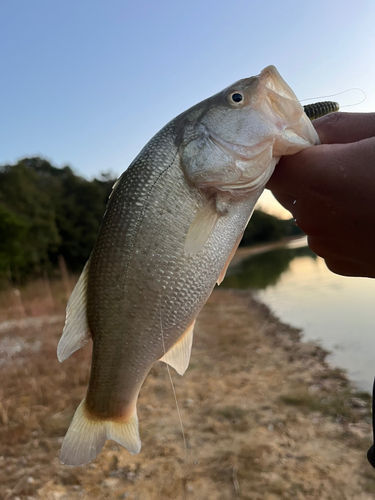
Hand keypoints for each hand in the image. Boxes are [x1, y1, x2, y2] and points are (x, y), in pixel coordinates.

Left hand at [267, 112, 374, 277]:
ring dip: (327, 201)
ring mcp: (325, 245)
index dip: (286, 155)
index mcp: (316, 179)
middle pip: (290, 190)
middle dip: (310, 175)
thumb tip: (307, 135)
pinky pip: (327, 236)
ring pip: (309, 214)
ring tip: (367, 193)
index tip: (303, 147)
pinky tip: (371, 217)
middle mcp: (311, 217)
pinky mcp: (341, 264)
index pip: (274, 165)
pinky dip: (340, 225)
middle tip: (349, 166)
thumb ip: (333, 128)